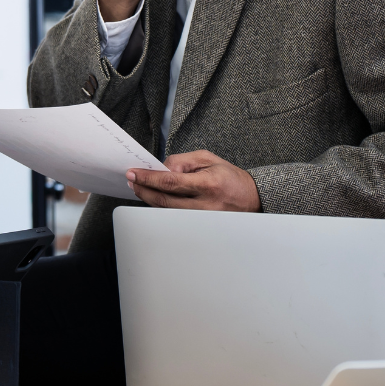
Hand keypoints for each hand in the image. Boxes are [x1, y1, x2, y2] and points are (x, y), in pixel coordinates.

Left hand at [126, 150, 260, 211]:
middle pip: (164, 200)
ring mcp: (202, 219)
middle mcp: (204, 204)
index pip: (170, 182)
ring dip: (149, 199)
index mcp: (207, 184)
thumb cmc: (230, 177)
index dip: (148, 178)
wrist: (253, 198)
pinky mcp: (200, 226)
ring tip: (139, 187)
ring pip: (166, 211)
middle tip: (131, 180)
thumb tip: (162, 167)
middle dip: (143, 189)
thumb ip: (182, 161)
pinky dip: (161, 207)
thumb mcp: (208, 159)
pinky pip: (174, 217)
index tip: (134, 173)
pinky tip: (153, 198)